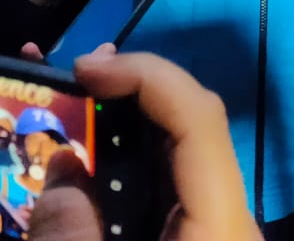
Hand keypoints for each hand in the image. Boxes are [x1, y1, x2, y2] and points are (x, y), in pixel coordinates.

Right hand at [26, 50, 261, 240]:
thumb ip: (69, 231)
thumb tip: (63, 166)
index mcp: (222, 226)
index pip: (200, 118)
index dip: (145, 74)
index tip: (84, 68)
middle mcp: (230, 219)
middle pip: (190, 127)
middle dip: (131, 91)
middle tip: (73, 80)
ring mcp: (216, 232)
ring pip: (177, 156)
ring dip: (125, 127)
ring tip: (74, 108)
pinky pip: (168, 188)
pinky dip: (128, 166)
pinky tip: (89, 164)